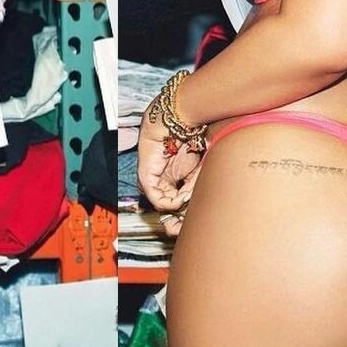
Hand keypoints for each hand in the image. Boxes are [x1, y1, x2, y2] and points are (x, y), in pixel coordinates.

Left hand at [136, 105, 204, 236]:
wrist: (180, 118)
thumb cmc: (192, 137)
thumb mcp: (200, 171)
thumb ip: (194, 191)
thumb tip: (190, 209)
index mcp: (173, 180)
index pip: (174, 205)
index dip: (183, 217)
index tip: (191, 225)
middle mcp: (161, 181)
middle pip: (165, 210)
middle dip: (176, 223)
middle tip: (184, 228)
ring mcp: (152, 179)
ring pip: (160, 206)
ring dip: (176, 209)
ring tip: (186, 200)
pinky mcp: (145, 175)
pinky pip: (155, 197)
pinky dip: (169, 201)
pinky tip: (179, 196)